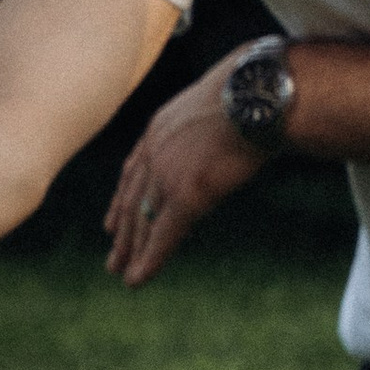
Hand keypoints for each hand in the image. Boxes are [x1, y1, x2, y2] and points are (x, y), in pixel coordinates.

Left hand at [103, 52, 266, 285]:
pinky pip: (162, 234)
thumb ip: (211, 120)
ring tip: (122, 273)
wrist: (258, 91)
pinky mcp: (187, 194)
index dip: (122, 199)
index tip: (111, 223)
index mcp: (161, 127)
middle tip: (113, 259)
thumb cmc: (253, 90)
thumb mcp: (219, 100)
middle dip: (122, 232)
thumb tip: (231, 123)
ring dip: (132, 251)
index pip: (133, 172)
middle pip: (132, 200)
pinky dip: (149, 260)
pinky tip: (137, 279)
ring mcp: (168, 173)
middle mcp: (156, 152)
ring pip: (143, 221)